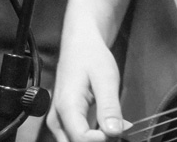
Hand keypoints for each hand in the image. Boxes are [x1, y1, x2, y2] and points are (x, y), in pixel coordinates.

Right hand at [46, 24, 125, 141]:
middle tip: (118, 126)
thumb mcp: (106, 78)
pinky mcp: (64, 121)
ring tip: (113, 124)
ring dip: (97, 139)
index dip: (103, 139)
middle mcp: (57, 118)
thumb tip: (115, 132)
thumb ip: (110, 107)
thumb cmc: (91, 56)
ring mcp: (59, 121)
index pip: (82, 139)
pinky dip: (94, 136)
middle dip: (100, 141)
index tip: (119, 128)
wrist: (80, 45)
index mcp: (67, 106)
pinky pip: (77, 137)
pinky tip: (107, 125)